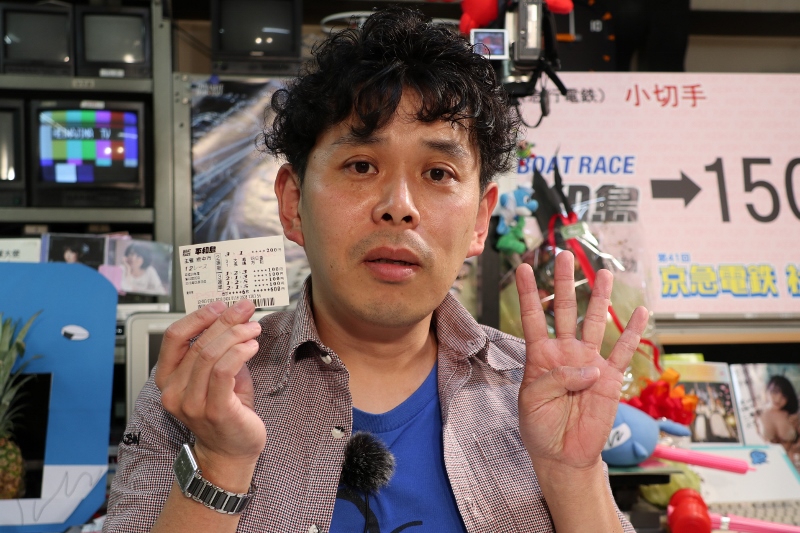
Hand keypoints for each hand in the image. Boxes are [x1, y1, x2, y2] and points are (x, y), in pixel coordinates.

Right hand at [155, 300, 264, 481]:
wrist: (230, 453)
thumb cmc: (225, 412)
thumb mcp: (215, 376)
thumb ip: (218, 350)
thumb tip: (234, 318)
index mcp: (168, 379)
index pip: (173, 337)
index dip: (198, 316)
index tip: (221, 305)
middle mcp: (174, 392)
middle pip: (198, 342)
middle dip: (226, 320)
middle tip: (246, 309)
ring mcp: (192, 403)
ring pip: (210, 353)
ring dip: (236, 334)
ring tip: (254, 328)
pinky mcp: (214, 410)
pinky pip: (224, 370)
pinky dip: (240, 352)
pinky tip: (252, 346)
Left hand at [516, 251, 647, 471]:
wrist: (562, 454)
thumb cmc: (540, 426)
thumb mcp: (532, 400)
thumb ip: (554, 379)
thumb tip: (589, 368)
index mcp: (540, 356)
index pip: (533, 317)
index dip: (528, 293)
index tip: (523, 267)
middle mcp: (565, 353)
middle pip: (565, 310)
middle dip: (564, 282)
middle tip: (563, 255)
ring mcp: (588, 362)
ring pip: (594, 322)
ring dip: (598, 297)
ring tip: (601, 272)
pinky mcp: (609, 378)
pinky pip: (623, 351)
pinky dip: (632, 332)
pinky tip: (640, 311)